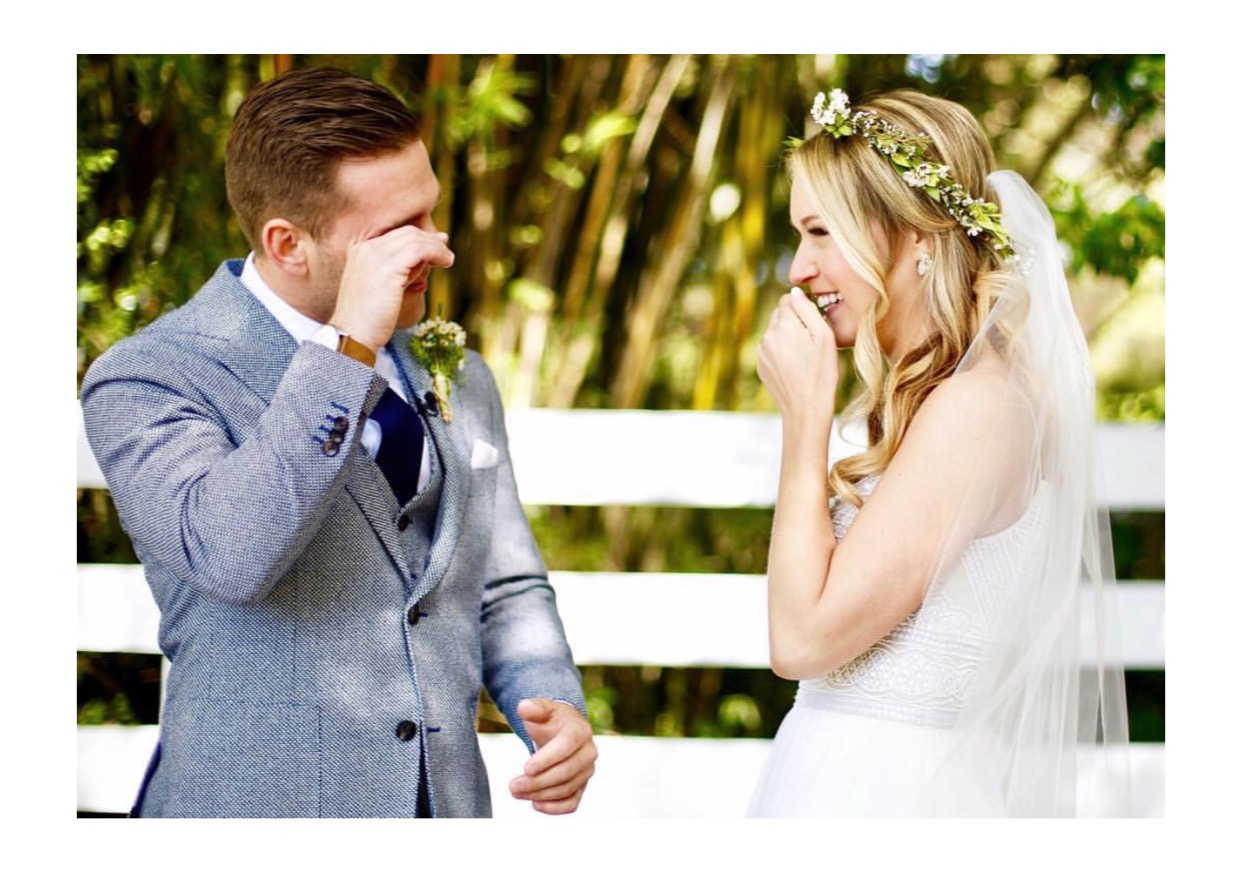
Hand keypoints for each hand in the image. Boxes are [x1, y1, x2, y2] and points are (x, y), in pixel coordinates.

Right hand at [329, 226, 454, 350]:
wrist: (353, 334)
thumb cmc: (370, 318)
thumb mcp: (384, 286)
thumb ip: (400, 269)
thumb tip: (426, 258)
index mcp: (360, 249)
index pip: (396, 234)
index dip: (420, 237)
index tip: (438, 244)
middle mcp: (366, 247)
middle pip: (406, 233)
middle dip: (430, 240)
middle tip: (445, 251)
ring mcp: (375, 255)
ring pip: (415, 239)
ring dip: (437, 248)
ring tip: (448, 260)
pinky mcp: (388, 268)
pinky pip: (420, 250)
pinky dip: (437, 253)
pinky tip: (446, 262)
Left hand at [508, 698, 596, 814]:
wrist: (563, 731)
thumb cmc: (550, 720)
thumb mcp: (542, 709)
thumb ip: (533, 707)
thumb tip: (523, 707)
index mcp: (580, 731)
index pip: (566, 747)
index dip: (547, 759)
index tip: (526, 768)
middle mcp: (588, 752)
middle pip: (565, 772)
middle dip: (538, 782)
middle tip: (513, 786)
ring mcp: (586, 771)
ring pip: (566, 789)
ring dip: (540, 794)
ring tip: (516, 792)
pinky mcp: (582, 787)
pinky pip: (572, 803)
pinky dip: (555, 808)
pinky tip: (535, 805)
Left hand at [757, 287, 839, 425]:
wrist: (806, 410)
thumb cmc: (822, 374)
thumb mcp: (824, 337)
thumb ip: (808, 310)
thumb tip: (794, 292)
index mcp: (784, 325)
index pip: (787, 299)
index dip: (802, 307)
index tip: (813, 322)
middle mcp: (768, 335)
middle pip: (779, 315)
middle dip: (794, 321)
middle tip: (811, 340)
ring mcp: (762, 352)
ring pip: (775, 333)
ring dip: (787, 337)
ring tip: (805, 356)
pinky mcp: (761, 366)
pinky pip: (771, 350)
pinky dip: (782, 352)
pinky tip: (795, 366)